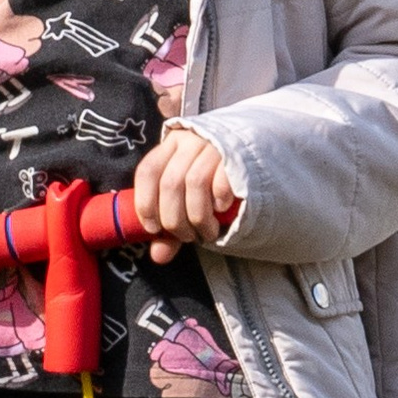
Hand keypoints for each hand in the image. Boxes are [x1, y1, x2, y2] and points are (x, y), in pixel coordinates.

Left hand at [131, 126, 237, 260]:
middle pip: (170, 183)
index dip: (146, 203)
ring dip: (198, 217)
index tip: (153, 229)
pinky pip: (222, 179)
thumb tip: (158, 256)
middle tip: (187, 236)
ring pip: (195, 182)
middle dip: (175, 219)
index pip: (147, 172)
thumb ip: (170, 227)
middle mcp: (189, 141)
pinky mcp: (236, 153)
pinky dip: (219, 200)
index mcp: (169, 147)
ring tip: (206, 231)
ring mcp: (213, 145)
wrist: (251, 153)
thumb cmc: (210, 180)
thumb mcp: (185, 199)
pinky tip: (221, 209)